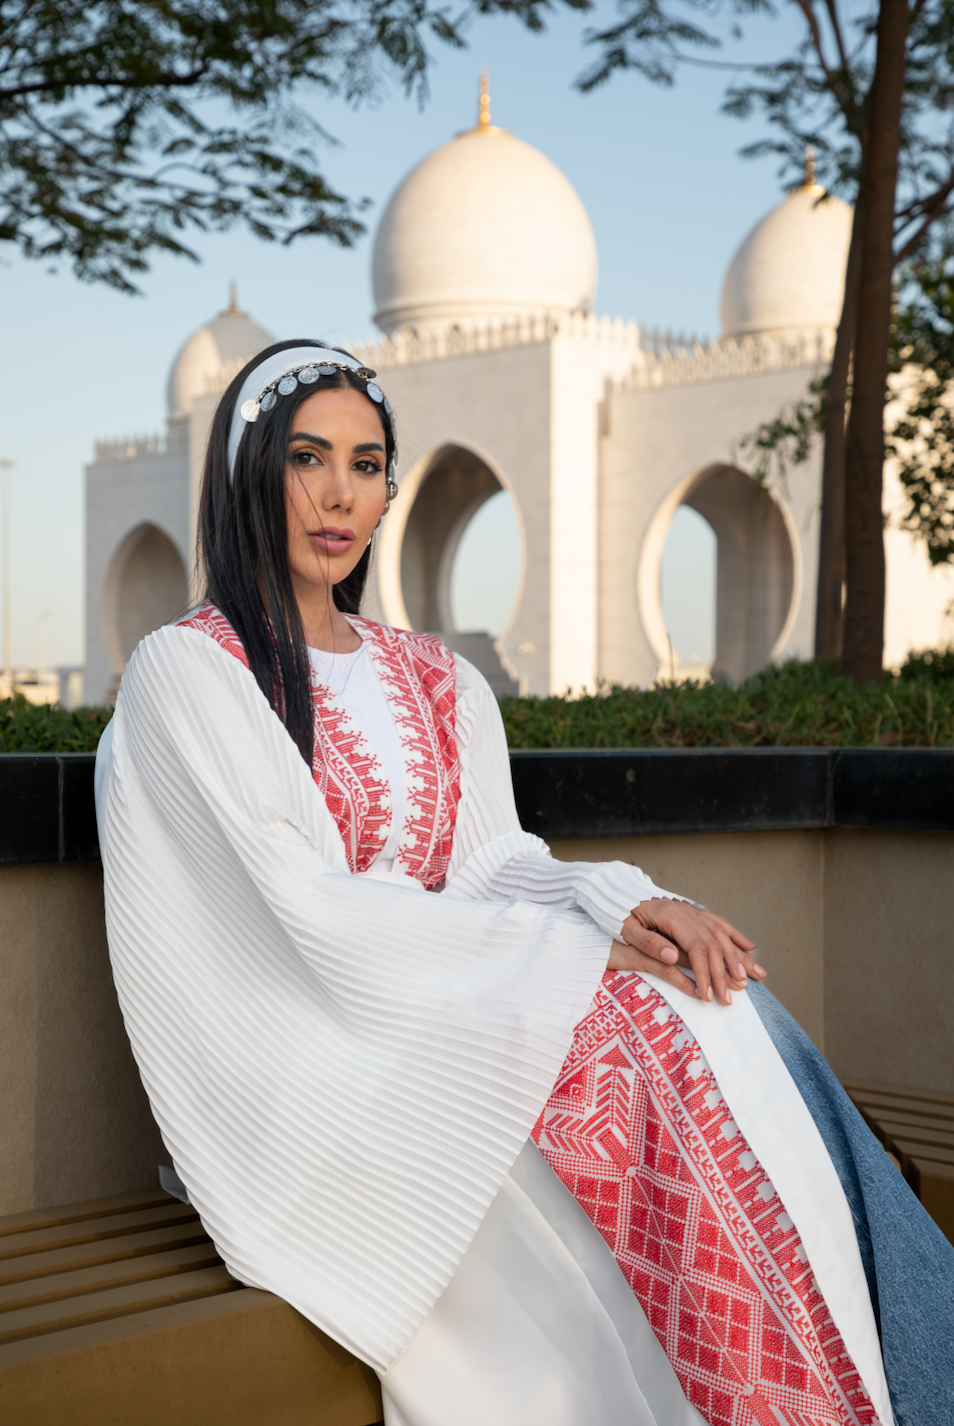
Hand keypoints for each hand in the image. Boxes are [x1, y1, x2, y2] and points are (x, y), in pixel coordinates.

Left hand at [607, 897, 766, 1005]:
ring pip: (722, 933)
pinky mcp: (694, 912)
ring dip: (739, 956)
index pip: (696, 949)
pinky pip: (719, 923)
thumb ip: (650, 943)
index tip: (708, 995)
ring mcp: (692, 910)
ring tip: (754, 976)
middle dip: (724, 972)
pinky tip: (750, 948)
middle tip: (731, 997)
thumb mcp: (627, 930)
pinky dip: (736, 936)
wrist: (619, 893)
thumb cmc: (620, 914)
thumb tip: (673, 957)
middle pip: (713, 944)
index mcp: (670, 916)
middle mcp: (686, 911)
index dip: (705, 973)